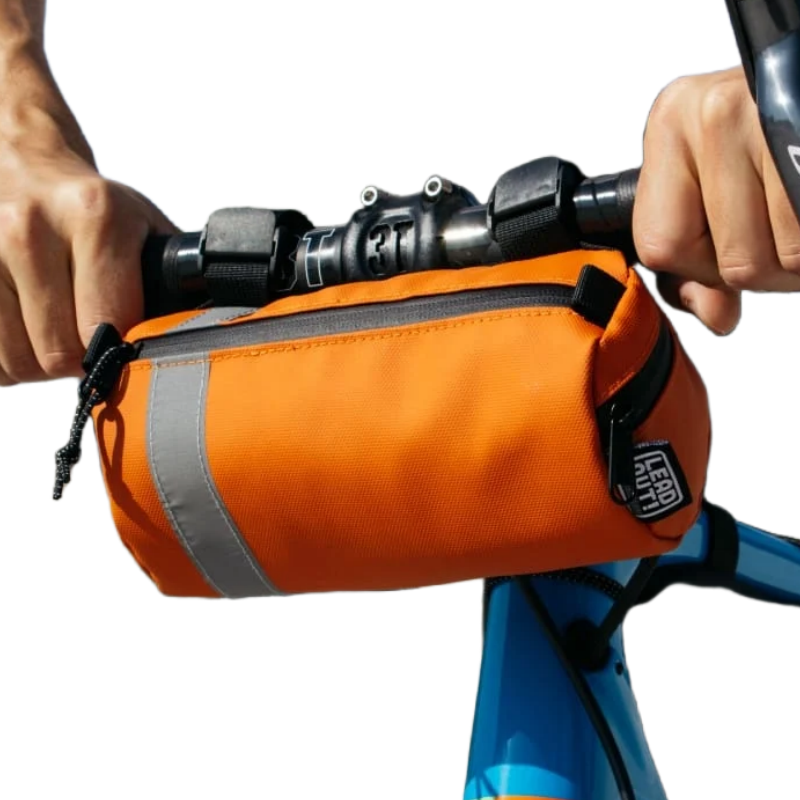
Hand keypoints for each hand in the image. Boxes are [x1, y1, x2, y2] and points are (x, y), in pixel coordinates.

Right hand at [0, 53, 176, 385]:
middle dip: (79, 362)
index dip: (120, 352)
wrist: (21, 159)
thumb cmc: (91, 205)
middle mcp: (30, 228)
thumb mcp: (145, 229)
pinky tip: (25, 324)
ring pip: (16, 362)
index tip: (126, 346)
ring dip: (40, 362)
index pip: (106, 328)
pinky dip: (8, 356)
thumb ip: (173, 284)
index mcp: (95, 217)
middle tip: (89, 337)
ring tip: (57, 326)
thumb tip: (199, 336)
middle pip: (57, 354)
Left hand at [633, 66, 799, 334]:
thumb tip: (717, 317)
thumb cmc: (771, 129)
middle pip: (733, 260)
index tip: (727, 245)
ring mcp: (768, 109)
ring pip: (785, 252)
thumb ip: (700, 260)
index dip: (702, 267)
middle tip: (782, 231)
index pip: (664, 247)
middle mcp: (710, 111)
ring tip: (798, 217)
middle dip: (766, 266)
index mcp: (669, 124)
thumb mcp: (718, 187)